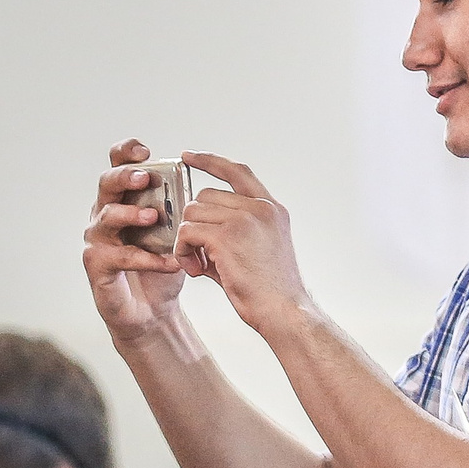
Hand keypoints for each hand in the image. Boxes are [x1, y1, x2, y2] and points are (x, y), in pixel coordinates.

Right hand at [82, 139, 189, 341]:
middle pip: (107, 182)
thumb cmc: (162, 262)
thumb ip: (181, 209)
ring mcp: (98, 238)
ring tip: (154, 217)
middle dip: (126, 176)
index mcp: (125, 197)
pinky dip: (145, 258)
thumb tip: (203, 191)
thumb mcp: (176, 231)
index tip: (146, 151)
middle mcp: (105, 212)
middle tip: (147, 178)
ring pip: (106, 217)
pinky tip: (168, 261)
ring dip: (131, 214)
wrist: (152, 309)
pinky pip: (118, 256)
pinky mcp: (97, 265)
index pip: (118, 163)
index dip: (127, 152)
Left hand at [174, 153, 311, 340]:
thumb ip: (233, 227)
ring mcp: (245, 220)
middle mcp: (260, 208)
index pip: (237, 171)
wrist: (284, 311)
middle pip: (204, 196)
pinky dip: (183, 251)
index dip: (210, 161)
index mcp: (271, 209)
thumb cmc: (270, 290)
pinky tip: (196, 269)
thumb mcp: (260, 247)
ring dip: (187, 239)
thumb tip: (194, 223)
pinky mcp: (227, 237)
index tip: (188, 156)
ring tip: (198, 264)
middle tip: (198, 253)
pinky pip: (187, 232)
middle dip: (194, 222)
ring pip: (192, 213)